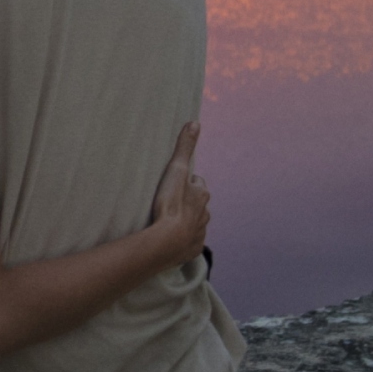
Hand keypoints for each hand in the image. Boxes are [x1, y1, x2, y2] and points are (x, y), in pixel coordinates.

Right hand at [148, 122, 208, 265]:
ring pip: (195, 221)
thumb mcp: (175, 170)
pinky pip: (190, 241)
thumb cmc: (171, 204)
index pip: (197, 182)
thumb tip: (195, 122)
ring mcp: (200, 232)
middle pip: (198, 203)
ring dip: (186, 219)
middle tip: (171, 200)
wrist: (167, 241)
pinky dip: (183, 238)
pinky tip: (172, 238)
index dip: (187, 181)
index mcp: (202, 194)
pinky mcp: (192, 249)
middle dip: (188, 200)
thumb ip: (184, 147)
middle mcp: (205, 213)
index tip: (175, 183)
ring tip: (169, 220)